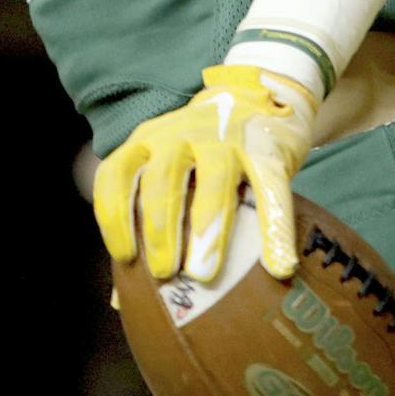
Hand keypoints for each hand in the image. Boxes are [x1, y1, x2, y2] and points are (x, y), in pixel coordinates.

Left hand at [92, 65, 317, 282]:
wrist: (255, 96)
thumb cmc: (200, 151)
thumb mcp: (164, 170)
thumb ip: (143, 223)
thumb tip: (123, 299)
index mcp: (147, 141)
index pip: (117, 176)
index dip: (115, 216)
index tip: (125, 257)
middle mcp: (181, 134)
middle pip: (162, 181)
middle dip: (159, 229)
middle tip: (164, 273)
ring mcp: (225, 139)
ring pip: (214, 181)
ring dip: (207, 228)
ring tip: (203, 274)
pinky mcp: (267, 148)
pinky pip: (271, 189)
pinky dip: (275, 229)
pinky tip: (279, 266)